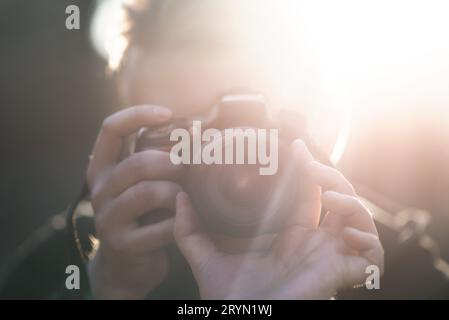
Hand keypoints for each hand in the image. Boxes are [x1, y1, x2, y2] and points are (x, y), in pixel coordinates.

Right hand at [86, 105, 184, 298]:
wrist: (127, 263)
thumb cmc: (142, 214)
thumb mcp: (141, 182)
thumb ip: (153, 158)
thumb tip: (194, 129)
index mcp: (102, 168)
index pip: (110, 129)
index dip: (138, 115)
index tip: (168, 114)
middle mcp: (99, 190)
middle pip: (138, 163)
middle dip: (172, 163)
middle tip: (189, 169)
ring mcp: (107, 218)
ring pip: (149, 192)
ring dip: (177, 193)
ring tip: (186, 197)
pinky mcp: (122, 243)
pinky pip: (161, 227)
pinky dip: (181, 222)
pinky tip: (185, 221)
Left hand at [174, 140, 383, 298]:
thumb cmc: (229, 300)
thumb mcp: (206, 258)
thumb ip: (189, 230)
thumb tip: (179, 198)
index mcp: (290, 237)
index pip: (308, 194)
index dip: (307, 169)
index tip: (295, 145)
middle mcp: (314, 243)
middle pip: (337, 199)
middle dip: (328, 176)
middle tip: (308, 164)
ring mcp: (329, 257)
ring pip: (358, 219)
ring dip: (350, 201)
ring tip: (327, 194)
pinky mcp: (341, 275)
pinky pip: (373, 256)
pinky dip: (369, 240)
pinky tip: (348, 232)